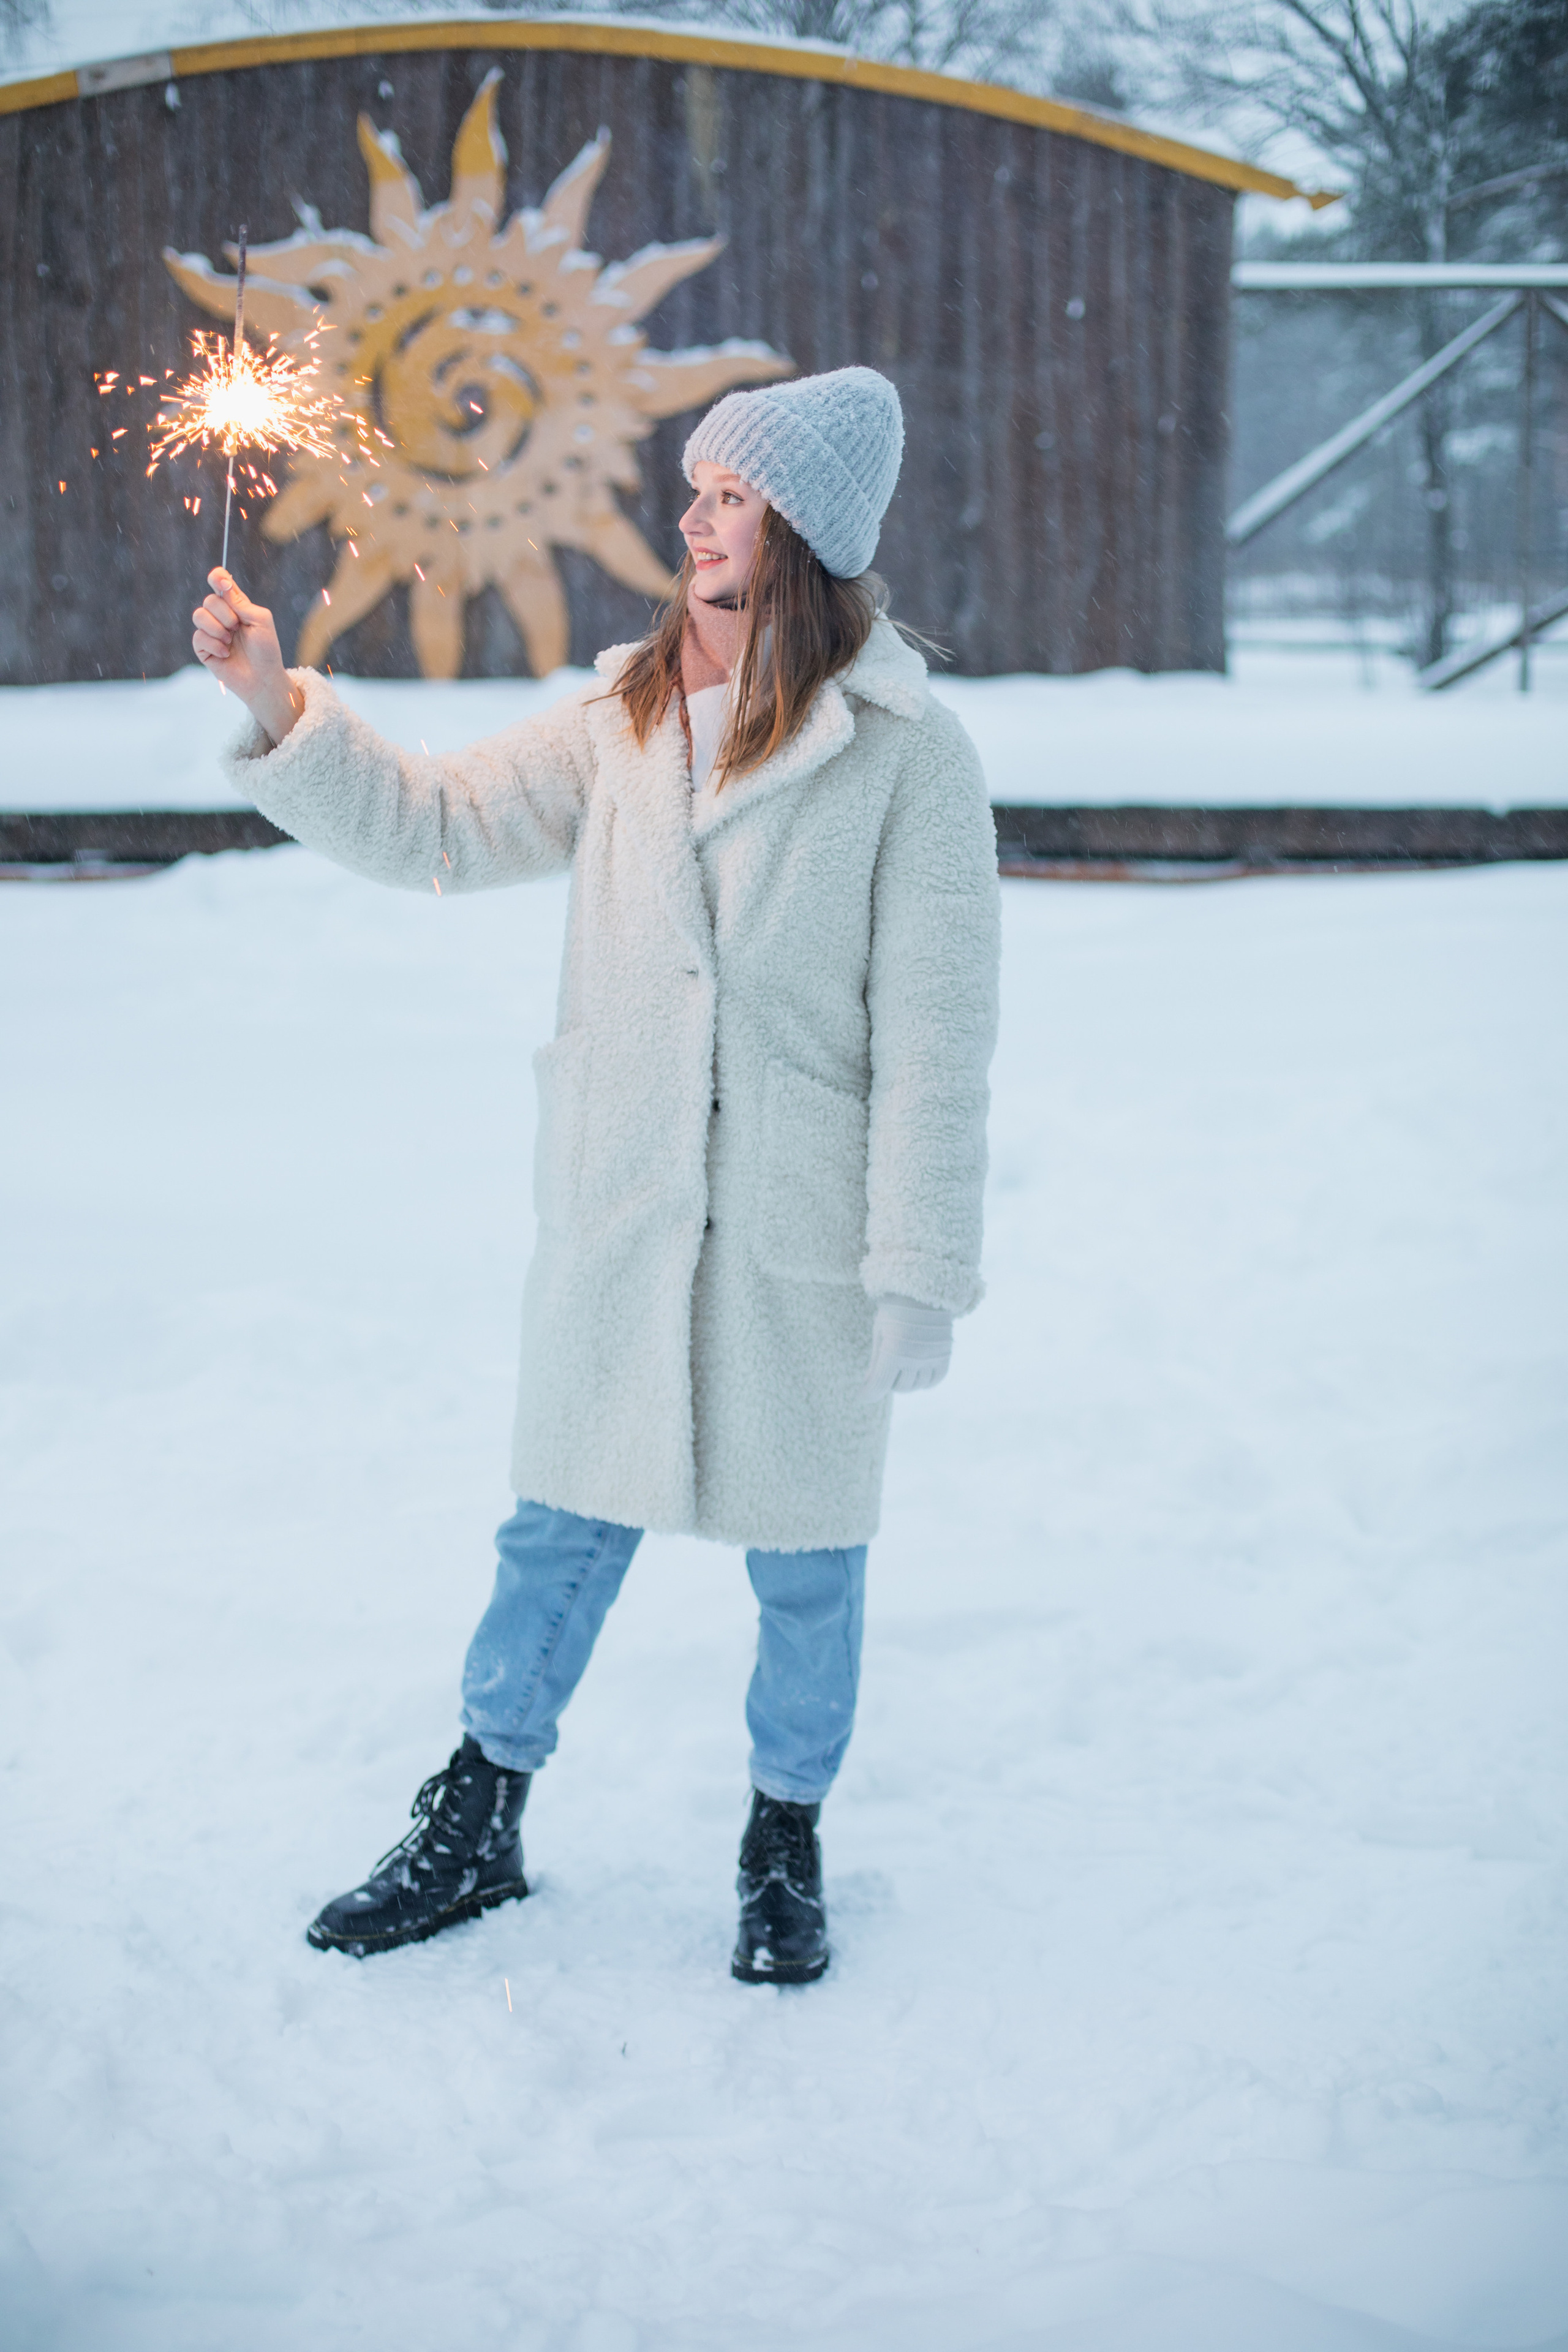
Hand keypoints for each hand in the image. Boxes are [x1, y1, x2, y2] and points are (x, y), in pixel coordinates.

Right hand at [192, 568, 301, 745]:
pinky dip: (213, 645)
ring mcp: (211, 632)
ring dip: (217, 628)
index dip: (217, 577)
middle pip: (209, 600)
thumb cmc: (266, 650)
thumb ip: (241, 602)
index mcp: (236, 606)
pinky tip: (226, 654)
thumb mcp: (261, 621)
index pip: (220, 582)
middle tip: (237, 628)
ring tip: (230, 641)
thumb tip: (223, 583)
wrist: (263, 679)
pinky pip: (198, 637)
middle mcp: (221, 616)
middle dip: (225, 614)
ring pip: (199, 615)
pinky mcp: (203, 649)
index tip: (222, 582)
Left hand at [861, 1295, 953, 1402]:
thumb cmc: (895, 1310)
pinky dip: (924, 1382)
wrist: (923, 1290)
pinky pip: (934, 1381)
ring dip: (905, 1382)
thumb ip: (875, 1363)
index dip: (868, 1394)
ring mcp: (932, 1357)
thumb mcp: (879, 1334)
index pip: (880, 1385)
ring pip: (916, 1386)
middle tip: (885, 1370)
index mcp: (894, 1350)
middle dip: (887, 1382)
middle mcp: (915, 1357)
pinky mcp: (944, 1355)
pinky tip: (916, 1372)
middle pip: (898, 1387)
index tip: (862, 1396)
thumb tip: (867, 1390)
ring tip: (900, 1367)